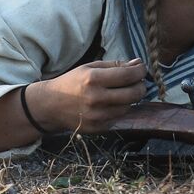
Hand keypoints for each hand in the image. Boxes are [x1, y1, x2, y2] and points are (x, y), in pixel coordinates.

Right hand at [26, 58, 147, 132]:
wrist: (51, 106)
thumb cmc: (72, 82)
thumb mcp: (90, 67)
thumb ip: (115, 65)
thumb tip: (138, 64)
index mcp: (93, 79)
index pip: (128, 75)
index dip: (140, 71)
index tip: (141, 68)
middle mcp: (96, 98)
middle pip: (134, 93)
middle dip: (140, 85)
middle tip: (137, 81)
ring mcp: (97, 116)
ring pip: (129, 106)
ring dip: (130, 98)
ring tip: (121, 91)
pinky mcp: (98, 128)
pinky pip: (118, 117)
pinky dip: (119, 109)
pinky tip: (110, 103)